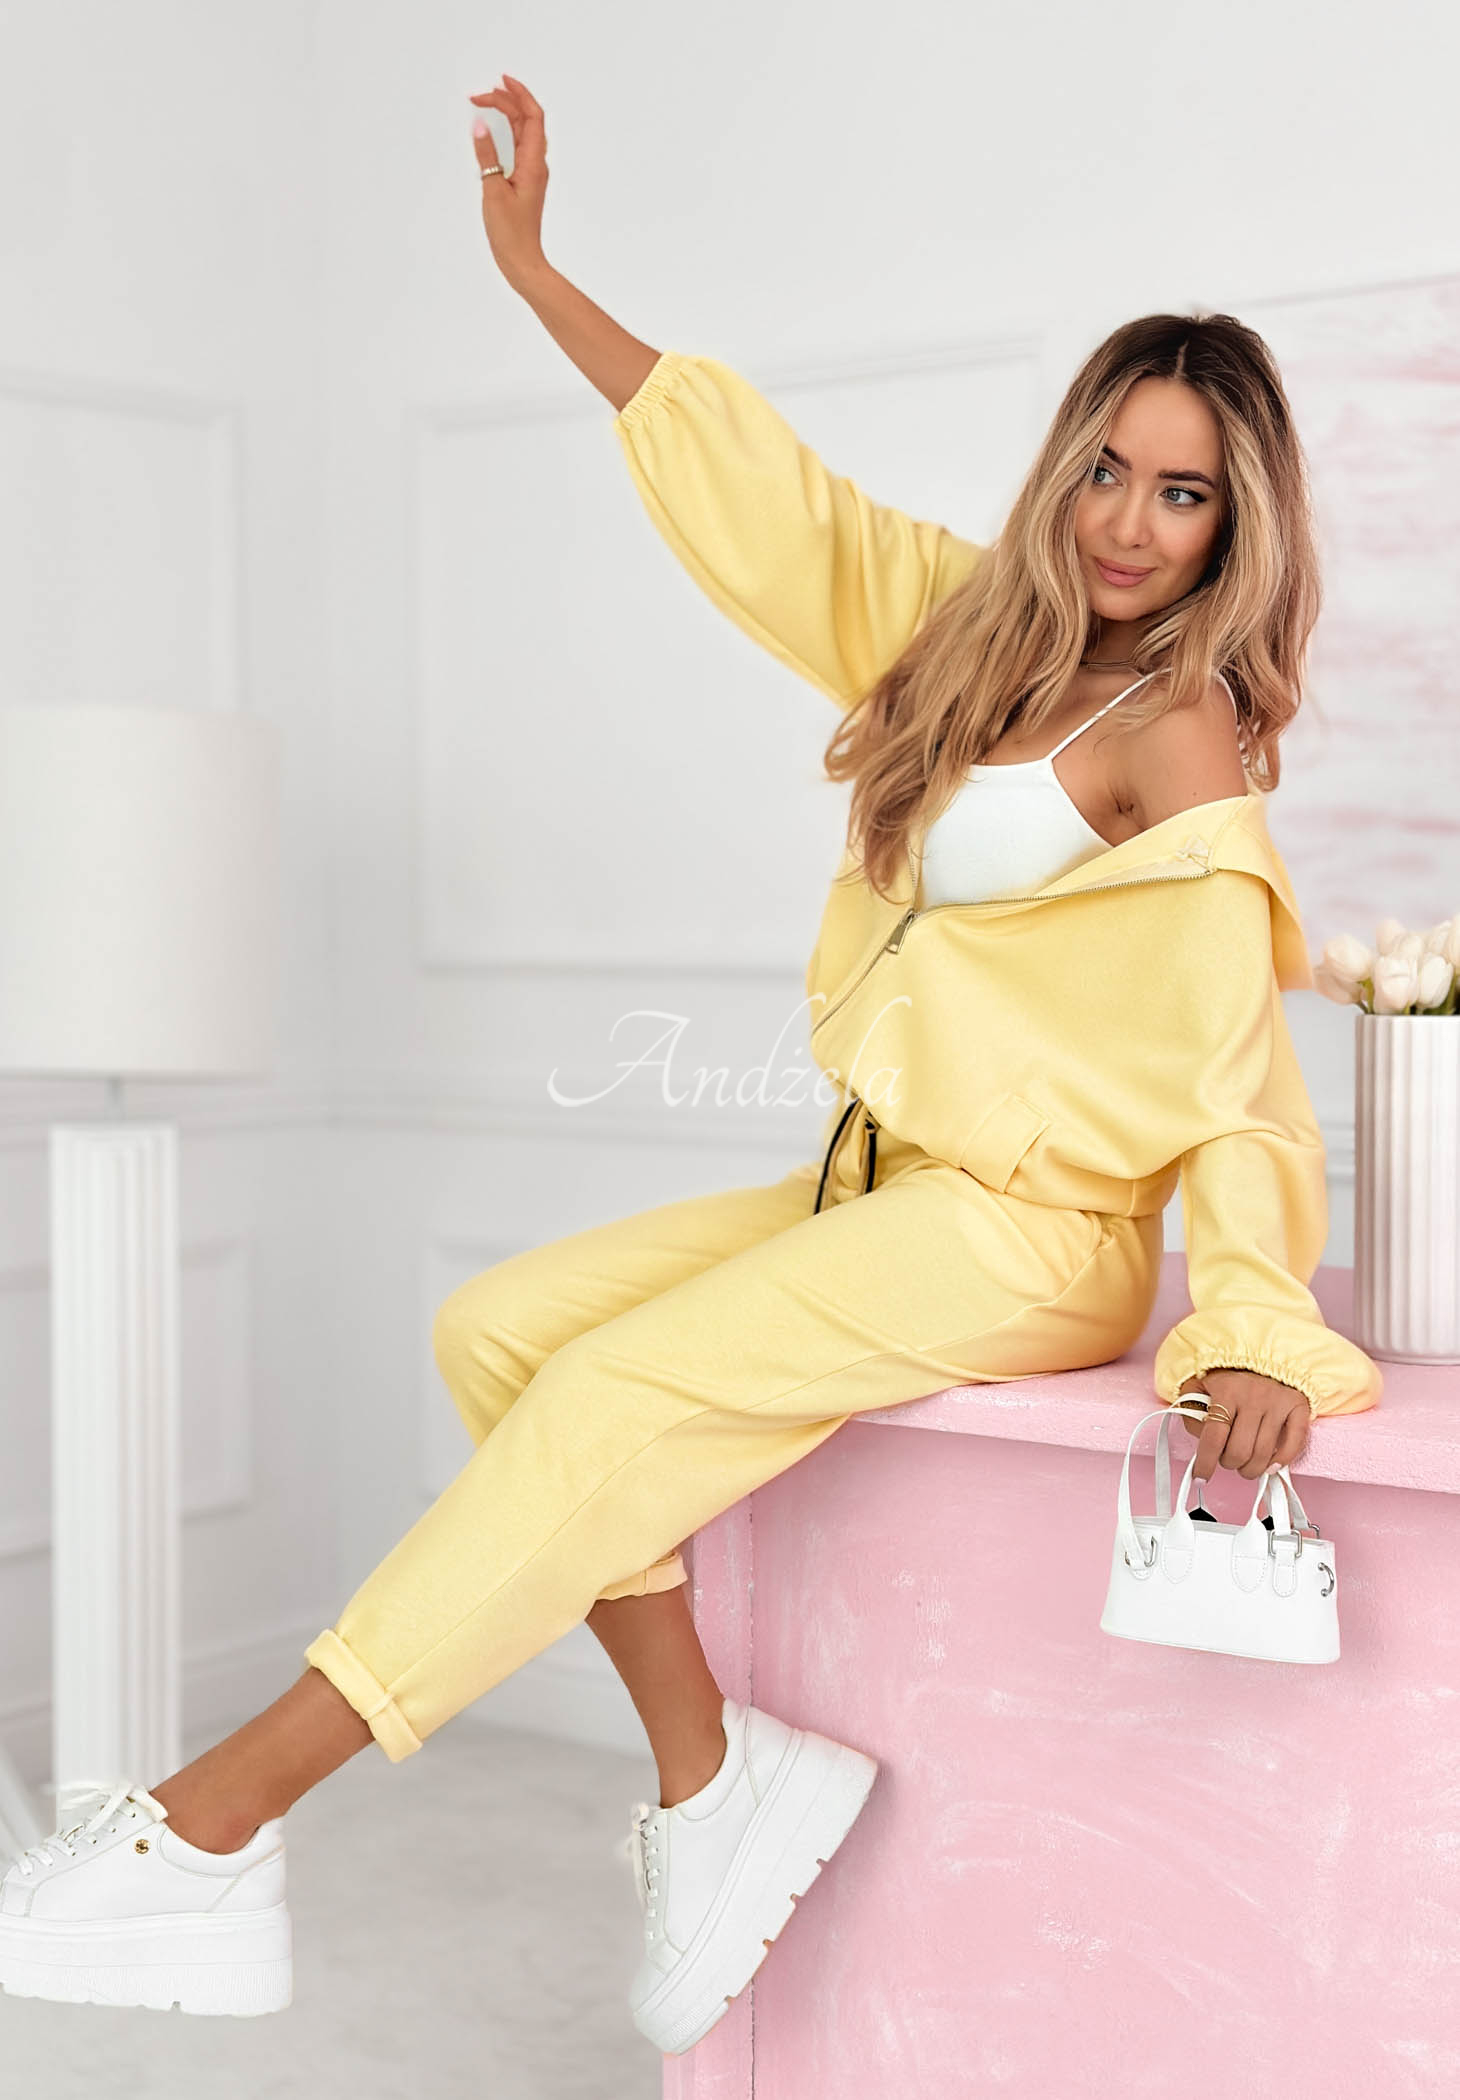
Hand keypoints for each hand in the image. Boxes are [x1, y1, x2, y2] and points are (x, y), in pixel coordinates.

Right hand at [468, 73, 549, 287]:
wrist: (521, 260)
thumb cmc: (510, 233)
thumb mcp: (493, 190)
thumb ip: (486, 155)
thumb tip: (480, 125)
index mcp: (534, 163)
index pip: (532, 117)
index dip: (519, 95)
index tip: (501, 80)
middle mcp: (536, 165)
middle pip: (528, 121)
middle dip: (507, 101)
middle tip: (482, 93)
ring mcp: (531, 174)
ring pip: (523, 133)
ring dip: (508, 114)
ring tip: (489, 100)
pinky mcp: (524, 182)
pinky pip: (519, 147)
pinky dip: (508, 131)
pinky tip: (496, 129)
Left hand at [1175, 1369, 1311, 1482]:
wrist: (1265, 1354)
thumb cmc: (1230, 1375)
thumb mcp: (1200, 1385)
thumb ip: (1192, 1410)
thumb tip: (1198, 1438)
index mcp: (1226, 1390)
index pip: (1214, 1437)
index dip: (1205, 1463)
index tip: (1200, 1478)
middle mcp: (1253, 1397)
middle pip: (1239, 1451)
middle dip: (1229, 1464)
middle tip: (1228, 1460)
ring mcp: (1278, 1402)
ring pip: (1263, 1454)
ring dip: (1251, 1469)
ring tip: (1245, 1465)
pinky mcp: (1298, 1407)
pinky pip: (1293, 1444)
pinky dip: (1281, 1462)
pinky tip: (1270, 1466)